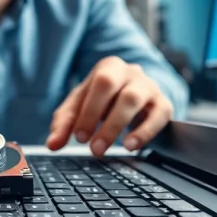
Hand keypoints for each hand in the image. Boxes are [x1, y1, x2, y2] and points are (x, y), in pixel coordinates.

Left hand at [46, 56, 172, 156]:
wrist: (142, 100)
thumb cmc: (107, 101)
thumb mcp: (83, 107)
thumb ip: (65, 124)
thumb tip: (52, 145)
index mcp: (108, 67)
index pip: (95, 84)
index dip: (86, 111)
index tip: (78, 137)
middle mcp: (130, 72)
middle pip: (110, 84)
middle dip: (96, 116)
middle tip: (89, 145)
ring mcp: (149, 87)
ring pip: (132, 99)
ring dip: (115, 126)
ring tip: (103, 149)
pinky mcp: (164, 105)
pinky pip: (158, 115)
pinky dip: (144, 132)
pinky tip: (131, 146)